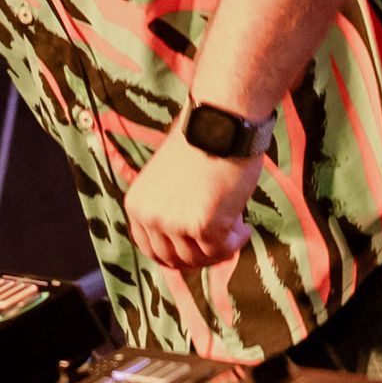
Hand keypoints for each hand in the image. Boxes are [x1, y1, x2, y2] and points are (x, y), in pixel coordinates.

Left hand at [125, 119, 263, 270]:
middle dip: (200, 254)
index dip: (177, 255)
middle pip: (176, 259)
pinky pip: (222, 250)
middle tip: (221, 241)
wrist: (220, 123)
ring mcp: (176, 224)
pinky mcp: (204, 227)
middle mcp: (151, 217)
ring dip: (220, 247)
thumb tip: (186, 238)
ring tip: (235, 226)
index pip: (152, 250)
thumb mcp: (168, 179)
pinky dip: (236, 241)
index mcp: (137, 204)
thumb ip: (170, 207)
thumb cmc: (200, 141)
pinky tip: (243, 225)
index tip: (196, 249)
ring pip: (200, 258)